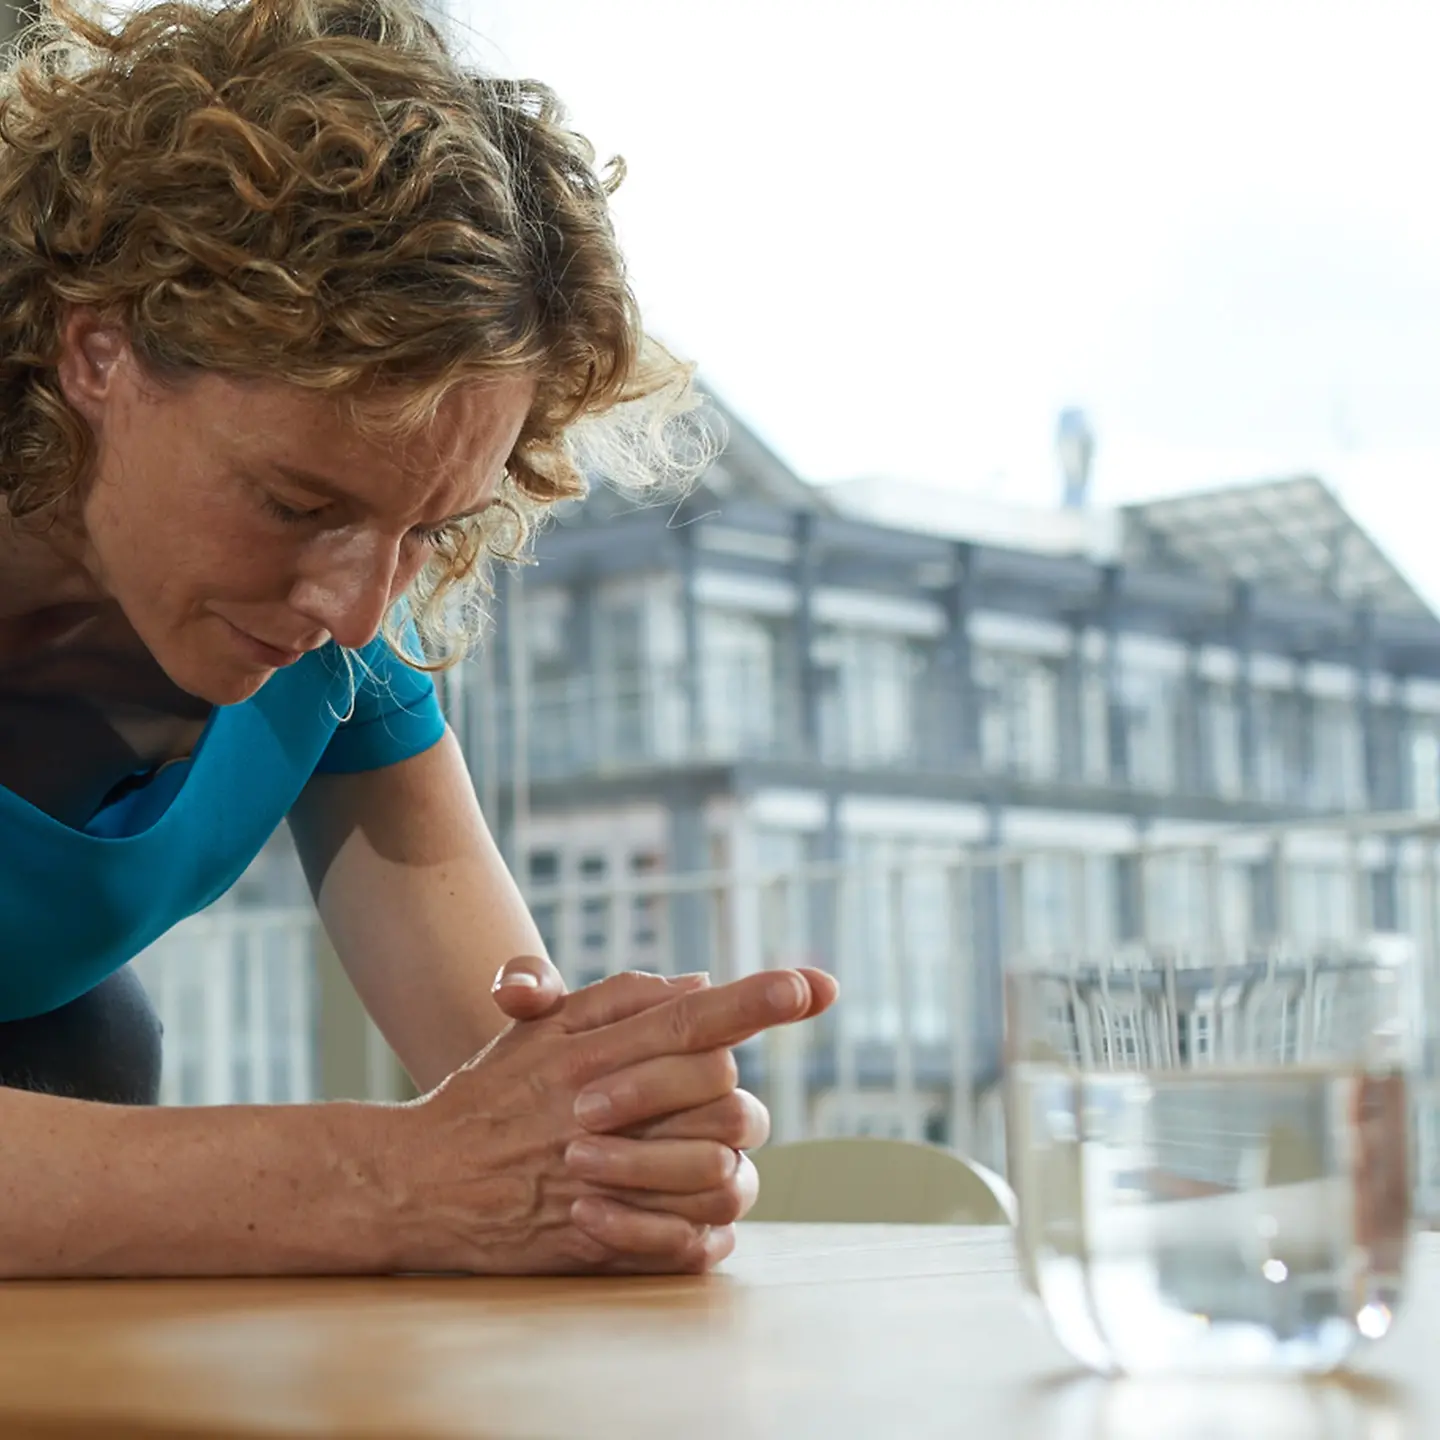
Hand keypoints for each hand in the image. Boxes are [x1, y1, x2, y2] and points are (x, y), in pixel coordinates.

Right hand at [387, 966, 836, 1275]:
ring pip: (722, 1174)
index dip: (760, 999)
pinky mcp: (601, 1239)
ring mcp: (608, 1178)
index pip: (696, 1017)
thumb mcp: (539, 1028)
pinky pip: (691, 1243)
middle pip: (726, 1096)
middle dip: (734, 1099)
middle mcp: (610, 1109)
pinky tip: (693, 1223)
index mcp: (600, 1051)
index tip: (816, 985)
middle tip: (709, 1105)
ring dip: (727, 1170)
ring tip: (704, 1166)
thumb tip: (699, 984)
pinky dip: (705, 1235)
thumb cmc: (487, 1095)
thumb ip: (619, 999)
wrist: (421, 1180)